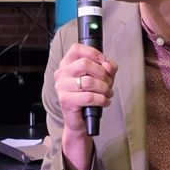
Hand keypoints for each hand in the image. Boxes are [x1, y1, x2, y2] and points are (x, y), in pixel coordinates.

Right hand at [51, 43, 115, 169]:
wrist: (80, 120)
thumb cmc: (89, 95)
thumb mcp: (101, 78)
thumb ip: (107, 68)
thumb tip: (108, 65)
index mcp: (67, 64)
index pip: (77, 48)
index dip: (94, 53)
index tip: (104, 62)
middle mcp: (61, 73)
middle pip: (85, 64)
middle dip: (102, 74)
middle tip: (108, 83)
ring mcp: (61, 87)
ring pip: (88, 81)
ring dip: (104, 88)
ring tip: (108, 93)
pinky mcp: (65, 100)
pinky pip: (88, 97)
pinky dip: (101, 99)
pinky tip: (105, 101)